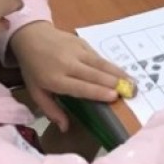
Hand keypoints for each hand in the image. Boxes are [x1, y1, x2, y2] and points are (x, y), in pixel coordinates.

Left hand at [9, 22, 131, 130]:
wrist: (31, 35)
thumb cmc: (33, 68)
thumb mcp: (36, 92)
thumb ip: (51, 110)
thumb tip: (65, 128)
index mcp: (55, 79)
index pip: (80, 86)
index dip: (97, 91)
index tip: (114, 96)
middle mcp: (67, 64)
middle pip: (94, 74)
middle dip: (114, 83)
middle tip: (132, 92)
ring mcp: (75, 51)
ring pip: (100, 63)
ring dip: (117, 72)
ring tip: (133, 82)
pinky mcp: (81, 42)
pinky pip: (97, 56)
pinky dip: (110, 64)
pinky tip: (121, 71)